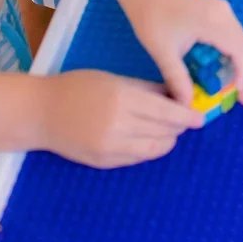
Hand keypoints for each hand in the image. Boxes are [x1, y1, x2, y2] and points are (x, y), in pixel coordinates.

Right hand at [37, 70, 200, 167]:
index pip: (165, 112)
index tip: (201, 117)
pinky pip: (136, 158)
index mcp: (122, 99)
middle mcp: (118, 126)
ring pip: (153, 149)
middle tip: (187, 120)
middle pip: (162, 131)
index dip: (186, 116)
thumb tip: (175, 95)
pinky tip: (151, 140)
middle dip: (179, 127)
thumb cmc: (78, 87)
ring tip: (171, 131)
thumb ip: (145, 89)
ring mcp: (110, 147)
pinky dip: (149, 150)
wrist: (41, 113)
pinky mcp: (103, 162)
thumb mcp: (114, 79)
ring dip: (167, 141)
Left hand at [122, 0, 242, 105]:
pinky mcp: (218, 9)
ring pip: (241, 41)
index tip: (242, 100)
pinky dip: (233, 53)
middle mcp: (225, 14)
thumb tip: (188, 108)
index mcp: (214, 23)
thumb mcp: (163, 53)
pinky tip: (225, 68)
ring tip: (237, 88)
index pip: (240, 54)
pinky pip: (232, 34)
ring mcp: (223, 9)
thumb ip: (178, 80)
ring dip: (241, 64)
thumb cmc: (152, 19)